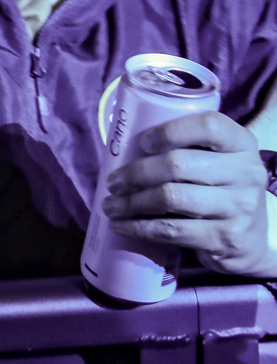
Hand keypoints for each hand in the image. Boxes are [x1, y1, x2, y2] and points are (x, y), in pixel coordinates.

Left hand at [101, 111, 274, 275]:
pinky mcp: (226, 237)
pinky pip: (173, 230)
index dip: (170, 131)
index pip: (208, 126)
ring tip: (110, 205)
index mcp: (241, 144)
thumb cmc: (219, 188)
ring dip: (132, 202)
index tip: (142, 143)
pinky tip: (121, 225)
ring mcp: (239, 207)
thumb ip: (187, 148)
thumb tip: (123, 147)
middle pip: (179, 165)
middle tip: (113, 182)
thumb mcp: (216, 160)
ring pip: (172, 198)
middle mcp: (246, 173)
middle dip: (136, 173)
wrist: (252, 237)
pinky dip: (140, 227)